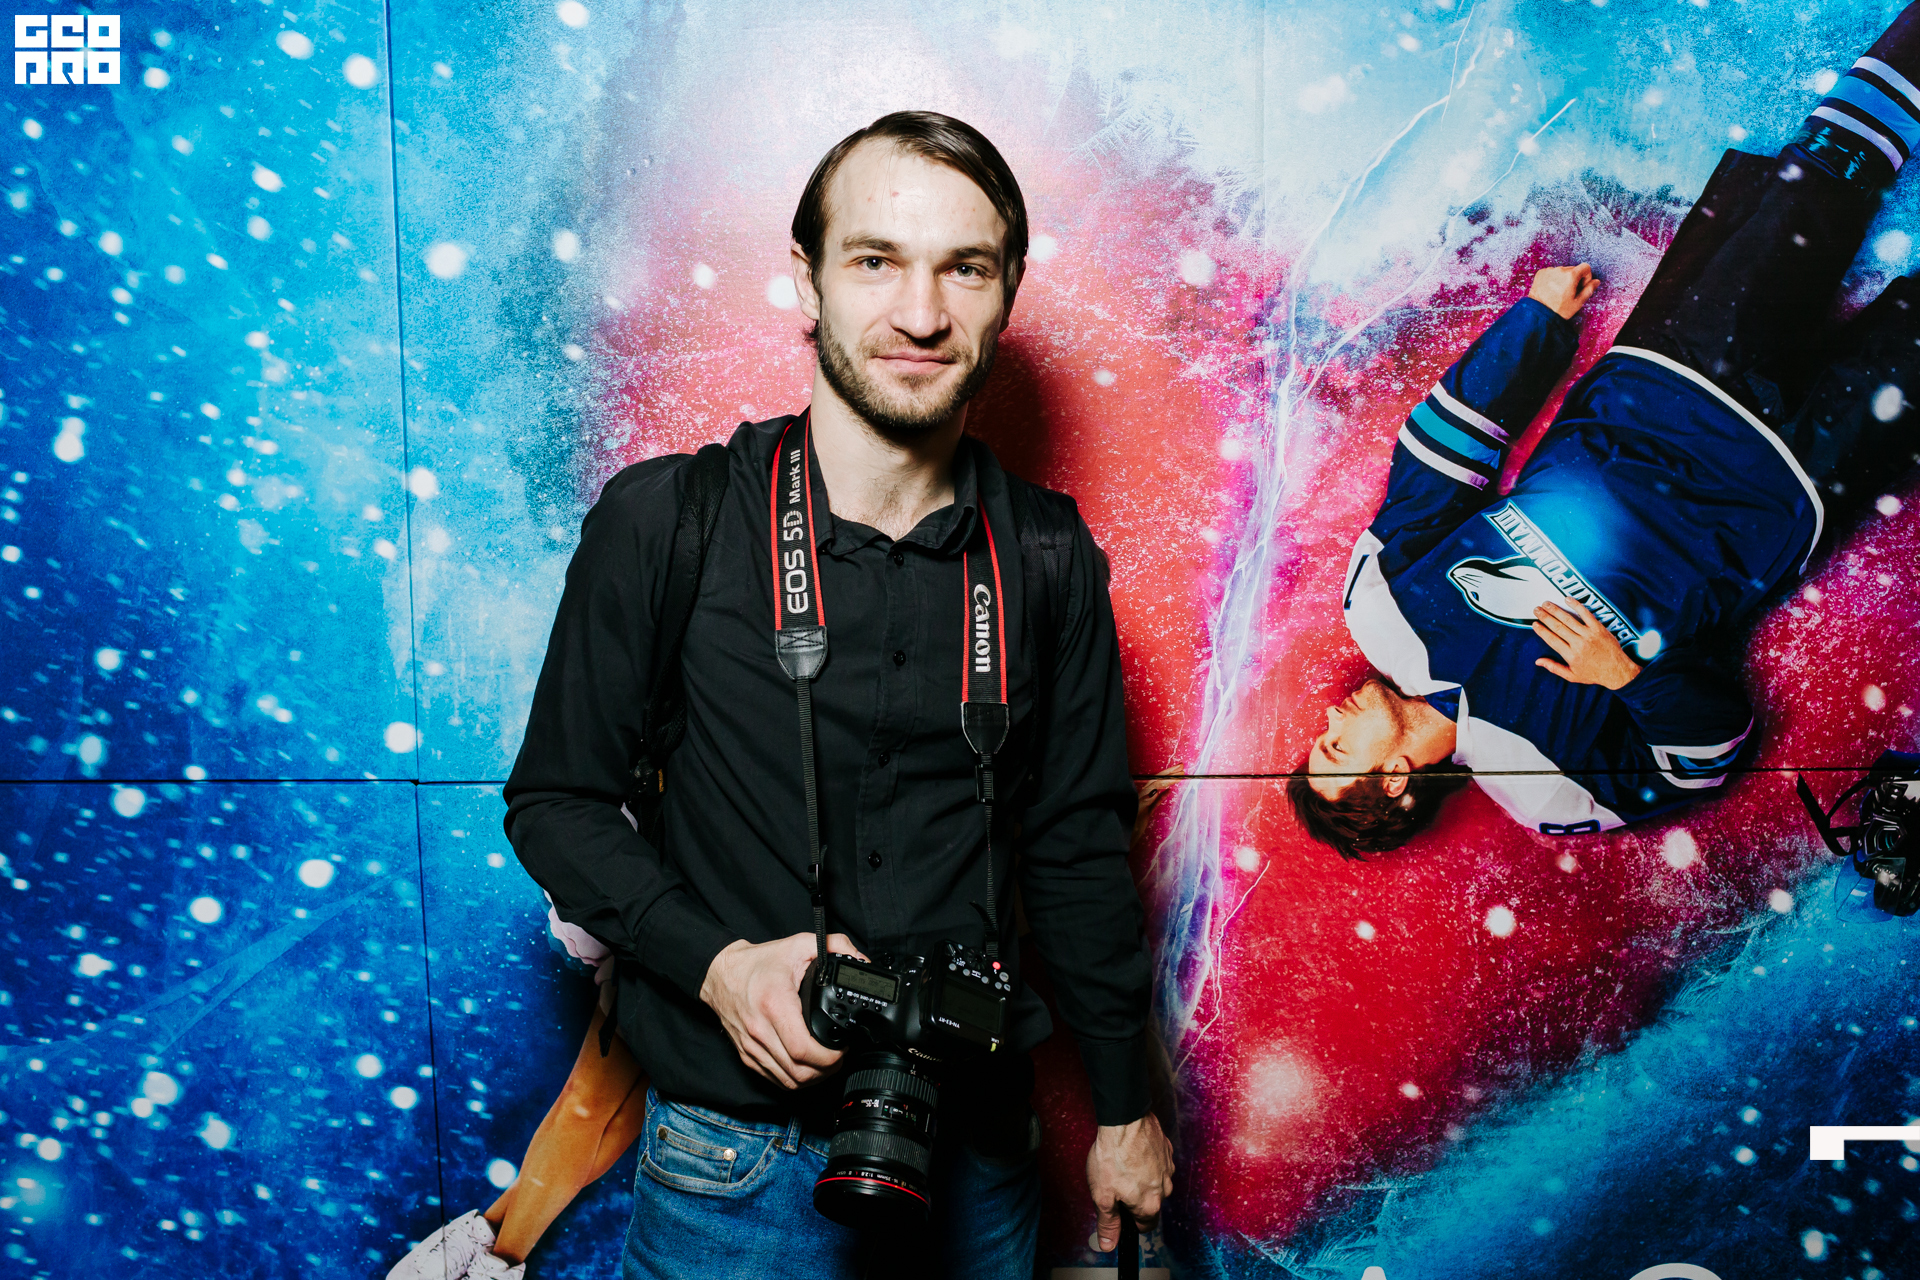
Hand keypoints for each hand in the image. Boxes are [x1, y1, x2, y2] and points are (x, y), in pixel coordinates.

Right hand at [699, 931, 862, 1088]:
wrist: (719, 973)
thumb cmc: (756, 963)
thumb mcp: (797, 944)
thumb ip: (833, 944)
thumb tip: (860, 957)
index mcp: (775, 1005)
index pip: (803, 1048)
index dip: (828, 1057)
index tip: (841, 1048)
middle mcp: (760, 1030)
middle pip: (799, 1071)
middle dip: (826, 1070)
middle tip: (839, 1057)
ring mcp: (752, 1046)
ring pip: (788, 1081)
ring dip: (812, 1078)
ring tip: (826, 1064)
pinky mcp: (747, 1055)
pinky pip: (774, 1079)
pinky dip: (793, 1079)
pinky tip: (806, 1068)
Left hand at [1086, 1112, 1174, 1251]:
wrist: (1124, 1120)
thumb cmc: (1113, 1155)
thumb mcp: (1102, 1196)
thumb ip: (1107, 1224)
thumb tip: (1109, 1245)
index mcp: (1150, 1205)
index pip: (1144, 1226)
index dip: (1129, 1221)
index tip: (1119, 1211)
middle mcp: (1165, 1189)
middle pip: (1150, 1203)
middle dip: (1133, 1198)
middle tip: (1115, 1184)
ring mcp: (1168, 1168)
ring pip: (1154, 1182)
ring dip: (1141, 1178)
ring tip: (1121, 1165)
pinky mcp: (1166, 1150)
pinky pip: (1157, 1163)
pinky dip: (1146, 1161)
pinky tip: (1131, 1153)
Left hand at [1528, 263, 1598, 319]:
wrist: (1537, 313)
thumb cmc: (1558, 310)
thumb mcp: (1577, 302)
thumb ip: (1589, 290)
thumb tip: (1596, 281)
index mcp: (1571, 275)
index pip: (1586, 267)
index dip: (1586, 277)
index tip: (1581, 286)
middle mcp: (1560, 269)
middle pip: (1574, 269)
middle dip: (1575, 279)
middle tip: (1569, 292)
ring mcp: (1549, 271)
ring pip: (1562, 271)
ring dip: (1563, 278)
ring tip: (1558, 292)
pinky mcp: (1541, 273)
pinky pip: (1552, 272)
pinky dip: (1553, 278)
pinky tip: (1550, 289)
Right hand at [1532, 598, 1640, 688]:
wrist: (1617, 671)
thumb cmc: (1594, 674)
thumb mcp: (1572, 676)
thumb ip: (1554, 668)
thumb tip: (1538, 662)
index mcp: (1571, 655)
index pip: (1552, 639)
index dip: (1542, 631)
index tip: (1534, 624)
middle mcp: (1578, 643)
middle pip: (1557, 627)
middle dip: (1545, 617)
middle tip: (1536, 610)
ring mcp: (1589, 634)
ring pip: (1568, 619)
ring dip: (1555, 610)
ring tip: (1546, 604)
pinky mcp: (1598, 628)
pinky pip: (1586, 614)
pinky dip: (1576, 605)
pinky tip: (1567, 599)